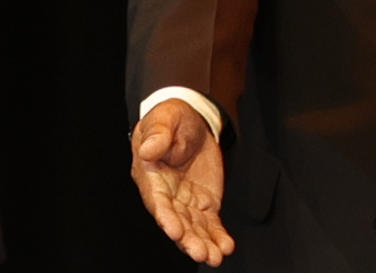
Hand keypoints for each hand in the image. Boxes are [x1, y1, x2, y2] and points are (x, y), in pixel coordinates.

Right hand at [130, 98, 235, 266]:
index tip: (175, 231)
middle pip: (177, 222)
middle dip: (188, 240)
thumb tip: (149, 149)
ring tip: (216, 257)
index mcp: (151, 177)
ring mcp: (186, 201)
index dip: (166, 218)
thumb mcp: (163, 118)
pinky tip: (226, 246)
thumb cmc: (170, 120)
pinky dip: (218, 235)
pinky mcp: (204, 202)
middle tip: (201, 253)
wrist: (191, 119)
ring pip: (194, 228)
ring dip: (204, 243)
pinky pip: (210, 222)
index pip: (158, 202)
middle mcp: (167, 195)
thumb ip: (157, 133)